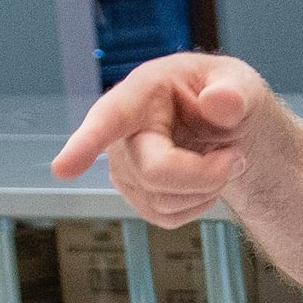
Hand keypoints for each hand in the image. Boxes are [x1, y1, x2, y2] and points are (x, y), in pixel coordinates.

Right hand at [51, 54, 274, 225]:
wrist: (225, 126)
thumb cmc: (225, 96)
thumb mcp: (240, 84)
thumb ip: (234, 92)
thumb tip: (221, 103)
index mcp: (143, 92)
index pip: (110, 119)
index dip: (85, 144)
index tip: (62, 169)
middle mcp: (122, 131)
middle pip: (156, 174)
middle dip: (207, 174)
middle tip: (236, 155)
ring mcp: (123, 167)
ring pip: (164, 203)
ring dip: (207, 189)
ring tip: (220, 158)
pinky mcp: (134, 195)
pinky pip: (168, 218)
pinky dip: (198, 204)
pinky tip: (203, 178)